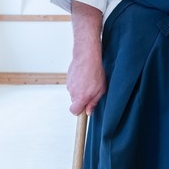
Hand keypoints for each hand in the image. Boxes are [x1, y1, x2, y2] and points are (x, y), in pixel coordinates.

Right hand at [68, 0, 105, 115]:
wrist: (87, 56)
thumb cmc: (96, 72)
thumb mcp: (100, 90)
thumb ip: (93, 102)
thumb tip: (89, 111)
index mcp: (80, 97)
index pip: (74, 111)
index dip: (79, 111)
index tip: (84, 109)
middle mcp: (72, 92)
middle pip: (75, 101)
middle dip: (82, 99)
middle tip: (91, 91)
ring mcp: (69, 84)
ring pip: (74, 92)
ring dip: (80, 89)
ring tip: (89, 81)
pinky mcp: (68, 77)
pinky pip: (73, 84)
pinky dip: (78, 82)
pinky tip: (84, 76)